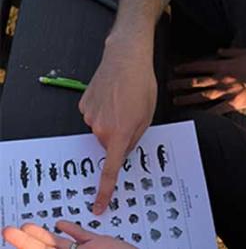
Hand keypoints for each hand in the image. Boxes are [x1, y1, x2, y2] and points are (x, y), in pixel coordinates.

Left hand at [3, 221, 135, 248]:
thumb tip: (48, 240)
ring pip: (58, 243)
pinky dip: (70, 229)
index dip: (24, 246)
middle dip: (26, 240)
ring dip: (43, 234)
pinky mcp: (98, 243)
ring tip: (28, 226)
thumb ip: (70, 244)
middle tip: (9, 230)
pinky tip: (60, 223)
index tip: (10, 237)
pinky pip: (80, 236)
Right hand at [78, 36, 156, 214]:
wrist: (125, 57)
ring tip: (122, 98)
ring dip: (111, 120)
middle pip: (109, 143)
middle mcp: (100, 128)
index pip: (110, 168)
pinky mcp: (83, 104)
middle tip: (131, 113)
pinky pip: (94, 115)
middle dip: (119, 134)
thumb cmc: (141, 84)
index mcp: (119, 133)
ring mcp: (89, 116)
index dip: (105, 189)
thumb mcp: (147, 114)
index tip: (99, 205)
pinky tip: (111, 94)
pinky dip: (102, 109)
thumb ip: (135, 136)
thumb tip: (123, 149)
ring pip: (101, 128)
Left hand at [169, 48, 245, 113]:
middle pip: (197, 82)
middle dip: (182, 84)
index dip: (187, 67)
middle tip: (169, 86)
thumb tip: (219, 51)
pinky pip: (218, 111)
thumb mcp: (245, 52)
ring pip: (203, 96)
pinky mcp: (234, 104)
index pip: (200, 66)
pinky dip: (208, 114)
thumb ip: (230, 52)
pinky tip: (198, 118)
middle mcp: (221, 80)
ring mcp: (226, 93)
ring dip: (188, 98)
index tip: (176, 69)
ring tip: (176, 100)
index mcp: (223, 66)